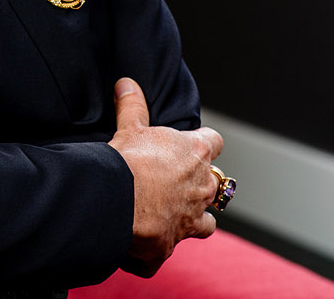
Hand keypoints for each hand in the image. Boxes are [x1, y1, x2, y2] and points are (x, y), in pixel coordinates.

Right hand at [107, 77, 223, 275]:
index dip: (204, 142)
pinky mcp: (171, 245)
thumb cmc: (130, 160)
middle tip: (171, 179)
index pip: (215, 142)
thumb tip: (127, 83)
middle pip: (215, 185)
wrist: (118, 200)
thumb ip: (132, 105)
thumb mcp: (130, 127)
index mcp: (195, 155)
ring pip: (206, 223)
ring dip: (192, 220)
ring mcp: (191, 220)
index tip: (191, 143)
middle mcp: (202, 188)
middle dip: (198, 184)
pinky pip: (167, 251)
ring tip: (168, 215)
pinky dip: (157, 248)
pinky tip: (141, 244)